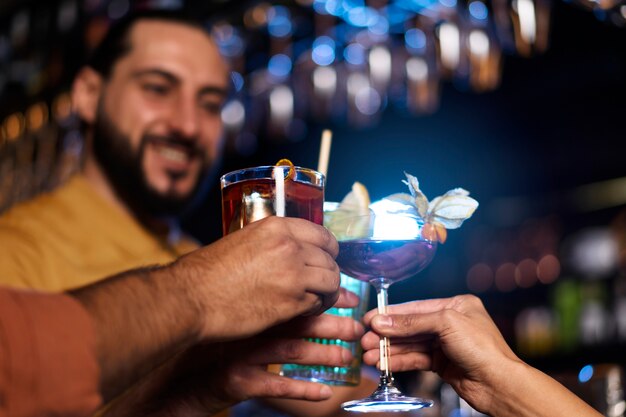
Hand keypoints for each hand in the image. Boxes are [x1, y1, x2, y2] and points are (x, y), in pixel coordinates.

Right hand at [105, 312, 363, 416]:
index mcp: (248, 312)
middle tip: (358, 325)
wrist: (164, 377)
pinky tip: (323, 394)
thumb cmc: (197, 350)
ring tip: (347, 357)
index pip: (292, 299)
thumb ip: (254, 309)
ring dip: (323, 355)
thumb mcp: (227, 323)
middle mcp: (246, 330)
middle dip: (331, 323)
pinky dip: (301, 391)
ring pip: (291, 352)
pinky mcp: (234, 381)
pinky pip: (274, 388)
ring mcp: (240, 355)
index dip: (322, 298)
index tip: (348, 296)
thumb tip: (285, 295)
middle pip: (296, 322)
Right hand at [171, 216, 341, 340]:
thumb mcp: (242, 240)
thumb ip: (271, 242)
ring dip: (328, 292)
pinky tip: (305, 311)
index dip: (329, 249)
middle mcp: (289, 247)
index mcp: (277, 227)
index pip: (323, 234)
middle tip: (323, 283)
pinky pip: (318, 303)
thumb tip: (289, 249)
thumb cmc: (208, 272)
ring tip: (317, 299)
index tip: (328, 258)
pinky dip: (316, 308)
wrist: (192, 298)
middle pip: (330, 259)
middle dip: (330, 272)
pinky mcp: (291, 303)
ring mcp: (292, 275)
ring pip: (331, 281)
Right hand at [361, 295, 519, 412]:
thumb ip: (411, 322)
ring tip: (369, 355)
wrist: (499, 385)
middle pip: (409, 327)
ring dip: (389, 350)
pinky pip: (415, 359)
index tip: (369, 318)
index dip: (391, 314)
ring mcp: (445, 344)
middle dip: (386, 335)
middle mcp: (450, 323)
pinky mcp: (442, 364)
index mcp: (456, 305)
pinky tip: (384, 363)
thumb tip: (383, 320)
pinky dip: (399, 361)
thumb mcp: (446, 324)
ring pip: (410, 345)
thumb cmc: (484, 350)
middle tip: (364, 340)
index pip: (415, 308)